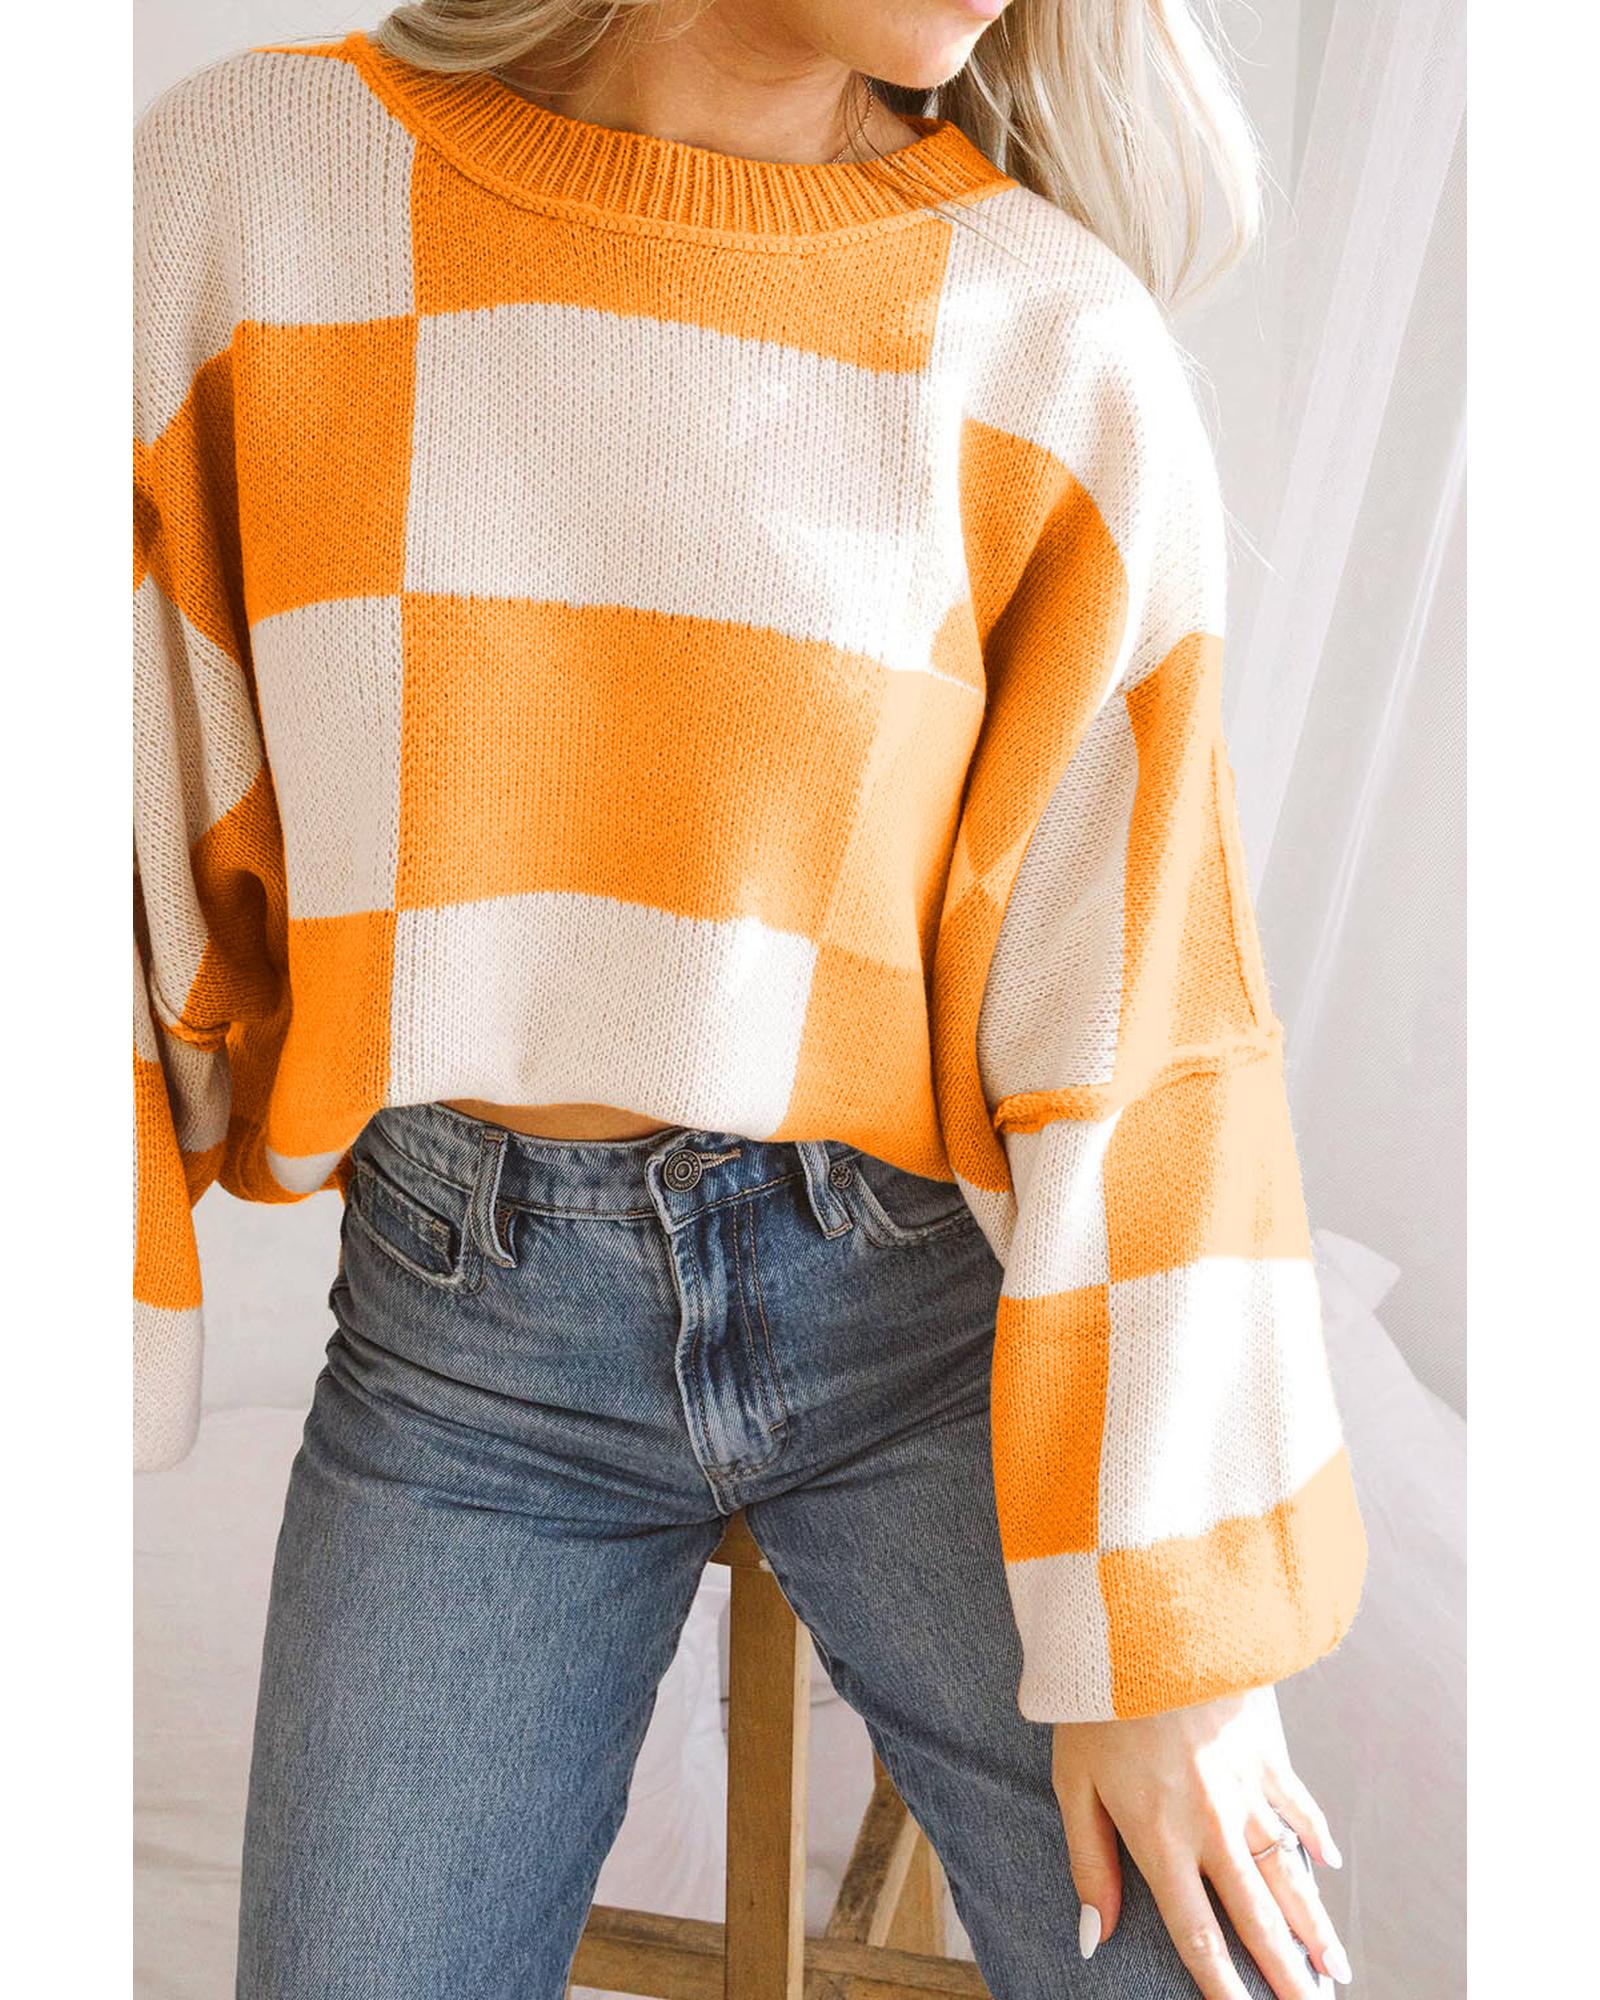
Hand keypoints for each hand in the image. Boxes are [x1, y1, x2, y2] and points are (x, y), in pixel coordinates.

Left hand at [1052, 1683, 1351, 1998]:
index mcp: (1161, 1841)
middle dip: (1288, 1976)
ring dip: (1315, 1925)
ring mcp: (1246, 1790)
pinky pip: (1299, 1804)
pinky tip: (1330, 1864)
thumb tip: (1095, 1935)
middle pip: (1258, 1919)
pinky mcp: (1266, 1751)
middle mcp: (1213, 1827)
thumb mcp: (1073, 1784)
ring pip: (1289, 1873)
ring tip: (1337, 1967)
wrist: (1146, 1629)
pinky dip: (1316, 1836)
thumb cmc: (1096, 1706)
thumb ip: (1089, 1862)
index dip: (1222, 1987)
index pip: (1197, 1936)